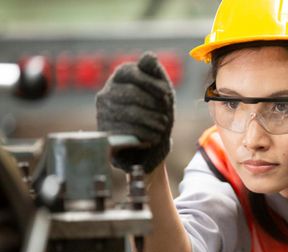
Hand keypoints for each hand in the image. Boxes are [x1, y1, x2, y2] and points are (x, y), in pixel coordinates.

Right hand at [96, 51, 174, 172]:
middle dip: (153, 104)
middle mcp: (106, 92)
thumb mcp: (160, 89)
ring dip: (152, 120)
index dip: (151, 83)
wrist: (148, 142)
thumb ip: (154, 72)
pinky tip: (155, 136)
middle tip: (166, 114)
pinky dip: (144, 133)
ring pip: (129, 113)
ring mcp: (103, 112)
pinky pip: (125, 130)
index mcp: (120, 76)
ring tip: (162, 126)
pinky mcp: (104, 131)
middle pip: (131, 94)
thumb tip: (150, 56)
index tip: (167, 94)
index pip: (132, 73)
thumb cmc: (155, 110)